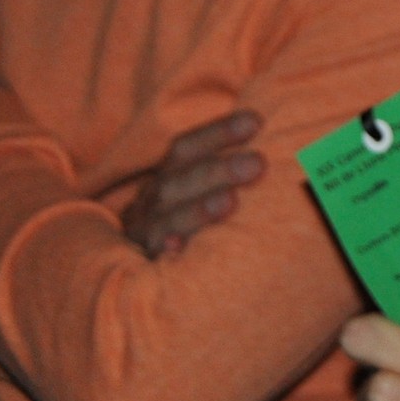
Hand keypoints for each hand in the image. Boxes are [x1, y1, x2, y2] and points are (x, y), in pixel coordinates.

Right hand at [118, 110, 263, 258]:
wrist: (129, 279)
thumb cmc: (183, 226)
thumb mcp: (192, 194)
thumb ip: (222, 175)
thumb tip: (270, 142)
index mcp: (165, 179)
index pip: (185, 149)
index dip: (217, 132)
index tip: (255, 121)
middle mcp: (150, 202)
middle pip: (179, 180)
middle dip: (218, 170)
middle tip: (259, 163)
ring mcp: (143, 234)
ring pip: (166, 217)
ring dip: (198, 208)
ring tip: (231, 200)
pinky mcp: (140, 267)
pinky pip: (148, 260)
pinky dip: (163, 249)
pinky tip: (176, 247)